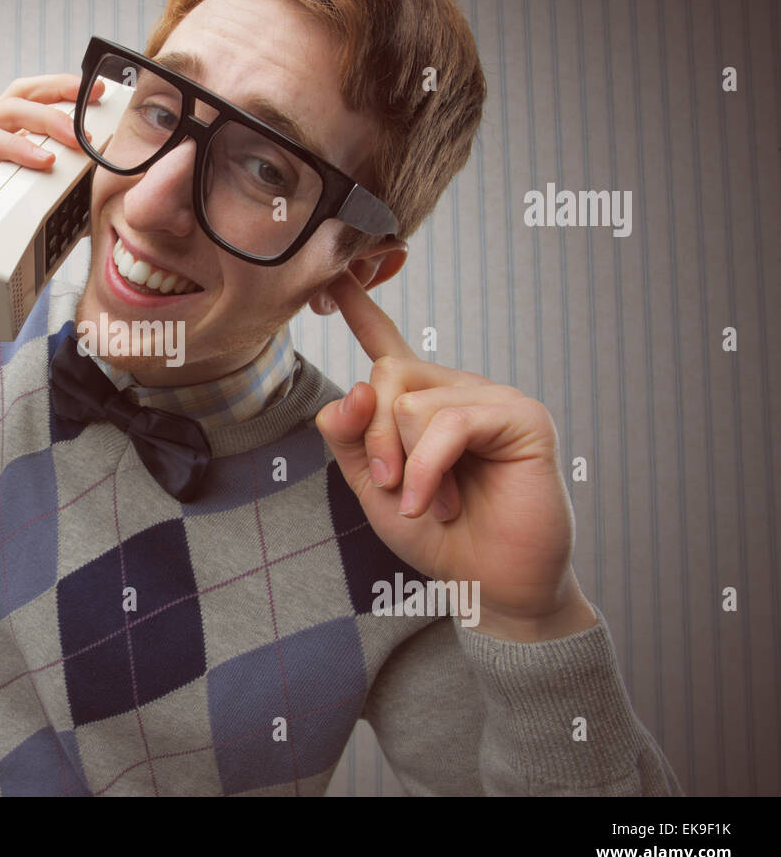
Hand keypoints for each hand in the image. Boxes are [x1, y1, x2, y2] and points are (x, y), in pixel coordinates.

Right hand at [0, 73, 103, 315]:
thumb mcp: (27, 220)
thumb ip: (56, 201)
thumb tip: (97, 198)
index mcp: (5, 148)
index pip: (37, 106)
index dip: (67, 96)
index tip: (101, 97)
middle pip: (23, 94)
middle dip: (61, 91)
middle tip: (92, 99)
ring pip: (8, 110)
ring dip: (48, 120)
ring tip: (76, 140)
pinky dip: (15, 146)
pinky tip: (41, 161)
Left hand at [314, 271, 595, 641]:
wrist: (488, 583)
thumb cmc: (436, 534)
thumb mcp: (373, 486)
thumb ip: (351, 436)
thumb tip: (354, 389)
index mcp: (418, 401)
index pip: (385, 344)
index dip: (360, 307)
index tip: (338, 273)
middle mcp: (453, 389)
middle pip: (385, 378)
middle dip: (374, 441)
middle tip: (391, 488)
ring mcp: (489, 397)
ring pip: (411, 403)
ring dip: (406, 466)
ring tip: (430, 503)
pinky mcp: (519, 416)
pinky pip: (448, 423)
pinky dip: (428, 470)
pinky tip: (433, 503)